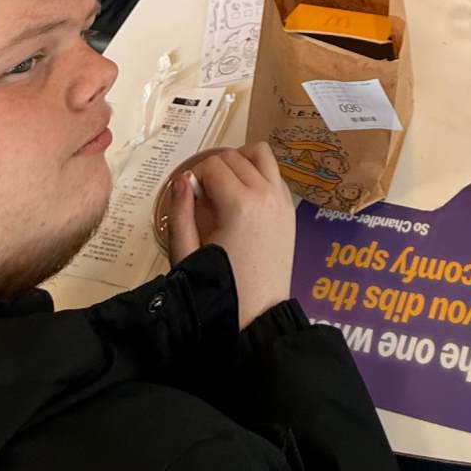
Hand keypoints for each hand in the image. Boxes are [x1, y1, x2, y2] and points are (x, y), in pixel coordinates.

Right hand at [166, 144, 295, 329]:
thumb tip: (181, 178)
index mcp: (240, 205)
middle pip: (235, 156)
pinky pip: (274, 172)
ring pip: (260, 154)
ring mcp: (282, 199)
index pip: (213, 165)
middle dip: (213, 169)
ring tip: (225, 187)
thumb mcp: (187, 254)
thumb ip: (180, 212)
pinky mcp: (290, 208)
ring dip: (240, 161)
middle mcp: (266, 194)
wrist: (257, 317)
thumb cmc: (220, 289)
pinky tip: (244, 197)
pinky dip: (258, 173)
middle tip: (202, 197)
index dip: (195, 176)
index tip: (189, 198)